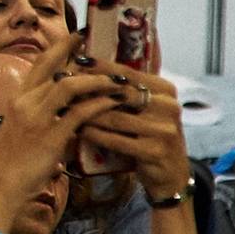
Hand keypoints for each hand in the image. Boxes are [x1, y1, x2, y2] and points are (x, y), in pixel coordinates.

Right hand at [0, 30, 121, 226]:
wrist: (0, 185)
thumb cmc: (12, 162)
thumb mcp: (23, 130)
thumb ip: (43, 115)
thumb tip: (69, 111)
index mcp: (17, 99)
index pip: (39, 65)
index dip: (58, 48)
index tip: (76, 37)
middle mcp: (24, 102)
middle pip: (53, 66)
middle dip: (77, 53)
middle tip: (101, 48)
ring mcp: (36, 118)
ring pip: (69, 85)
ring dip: (95, 80)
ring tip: (115, 81)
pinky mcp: (51, 136)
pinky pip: (79, 114)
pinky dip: (98, 105)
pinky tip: (112, 104)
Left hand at [75, 65, 189, 202]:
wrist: (171, 173)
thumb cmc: (149, 134)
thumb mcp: (144, 109)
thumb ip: (125, 90)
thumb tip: (86, 66)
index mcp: (166, 90)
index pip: (129, 73)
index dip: (101, 66)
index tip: (76, 60)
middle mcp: (169, 107)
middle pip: (121, 93)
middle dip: (90, 89)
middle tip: (62, 85)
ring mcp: (164, 130)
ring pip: (116, 117)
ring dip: (87, 113)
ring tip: (64, 107)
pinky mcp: (155, 152)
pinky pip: (117, 140)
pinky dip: (95, 135)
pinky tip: (78, 130)